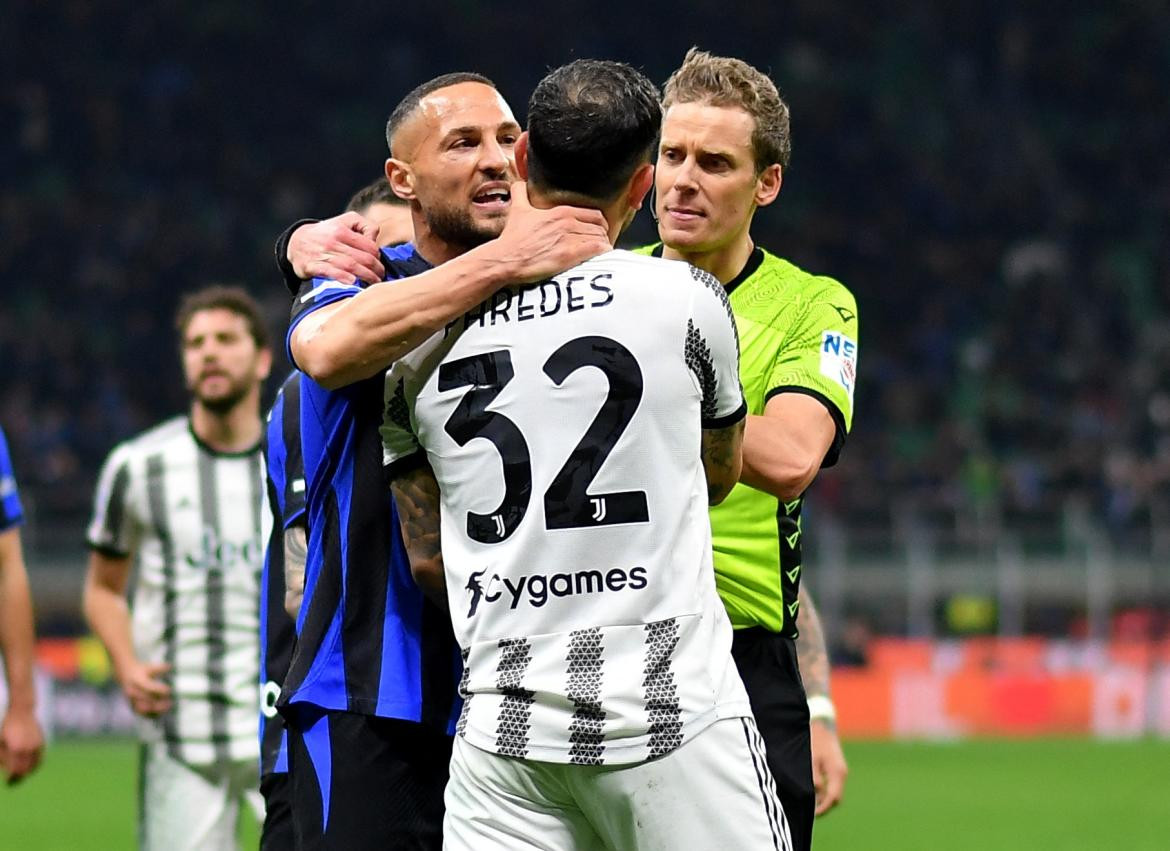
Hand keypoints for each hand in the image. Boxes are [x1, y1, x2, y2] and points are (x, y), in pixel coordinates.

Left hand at [0, 707, 43, 784]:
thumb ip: (2, 758)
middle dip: (19, 778)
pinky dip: (35, 765)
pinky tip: (29, 768)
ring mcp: (37, 745)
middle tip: (13, 783)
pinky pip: (40, 758)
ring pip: (35, 766)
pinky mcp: (42, 742)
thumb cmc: (6, 728)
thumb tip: (7, 770)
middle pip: (25, 770)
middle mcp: (28, 748)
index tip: (8, 782)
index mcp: (16, 749)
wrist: (22, 711)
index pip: (16, 771)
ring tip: (21, 776)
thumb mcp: (0, 743)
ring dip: (28, 772)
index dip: (12, 779)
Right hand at [118, 660, 172, 717]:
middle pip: (145, 699)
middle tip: (170, 703)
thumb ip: (160, 668)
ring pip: (142, 709)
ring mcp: (131, 700)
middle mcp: (132, 691)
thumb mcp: (150, 667)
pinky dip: (150, 715)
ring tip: (166, 709)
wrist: (125, 674)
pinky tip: (160, 715)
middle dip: (158, 702)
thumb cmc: (141, 670)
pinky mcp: (131, 706)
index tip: (169, 690)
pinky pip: (140, 714)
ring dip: (155, 711)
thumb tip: (171, 666)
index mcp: (136, 681)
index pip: (147, 686)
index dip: (158, 689)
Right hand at [288, 213, 384, 283]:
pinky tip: (354, 283)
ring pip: (351, 267)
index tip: (379, 263)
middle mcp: (332, 242)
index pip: (369, 246)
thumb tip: (375, 240)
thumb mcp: (345, 221)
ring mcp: (322, 254)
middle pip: (363, 258)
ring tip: (374, 283)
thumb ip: (364, 225)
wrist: (296, 242)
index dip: (378, 256)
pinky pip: (331, 273)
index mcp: (342, 230)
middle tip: (381, 276)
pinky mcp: (313, 267)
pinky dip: (344, 278)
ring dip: (366, 277)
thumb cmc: (326, 233)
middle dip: (376, 269)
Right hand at [488, 182, 610, 282]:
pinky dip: (603, 252)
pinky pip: (597, 249)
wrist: (506, 258)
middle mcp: (568, 222)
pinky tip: (601, 257)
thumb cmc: (513, 237)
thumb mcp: (517, 209)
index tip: (597, 231)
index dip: (599, 224)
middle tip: (599, 244)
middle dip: (602, 236)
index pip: (594, 214)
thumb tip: (519, 183)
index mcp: (561, 211)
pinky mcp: (570, 255)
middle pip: (600, 227)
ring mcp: (569, 238)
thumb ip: (520, 193)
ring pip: (600, 238)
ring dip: (602, 245)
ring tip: (600, 253)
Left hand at [810, 718, 847, 815]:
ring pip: (835, 791)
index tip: (812, 814)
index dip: (823, 808)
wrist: (821, 723)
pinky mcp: (836, 766)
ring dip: (825, 798)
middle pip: (836, 797)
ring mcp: (840, 769)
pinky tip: (814, 790)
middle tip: (811, 811)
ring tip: (811, 802)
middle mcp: (842, 773)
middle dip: (825, 806)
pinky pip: (833, 783)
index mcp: (837, 772)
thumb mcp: (811, 760)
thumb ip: (815, 780)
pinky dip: (825, 790)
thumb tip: (816, 797)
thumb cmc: (814, 740)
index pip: (834, 798)